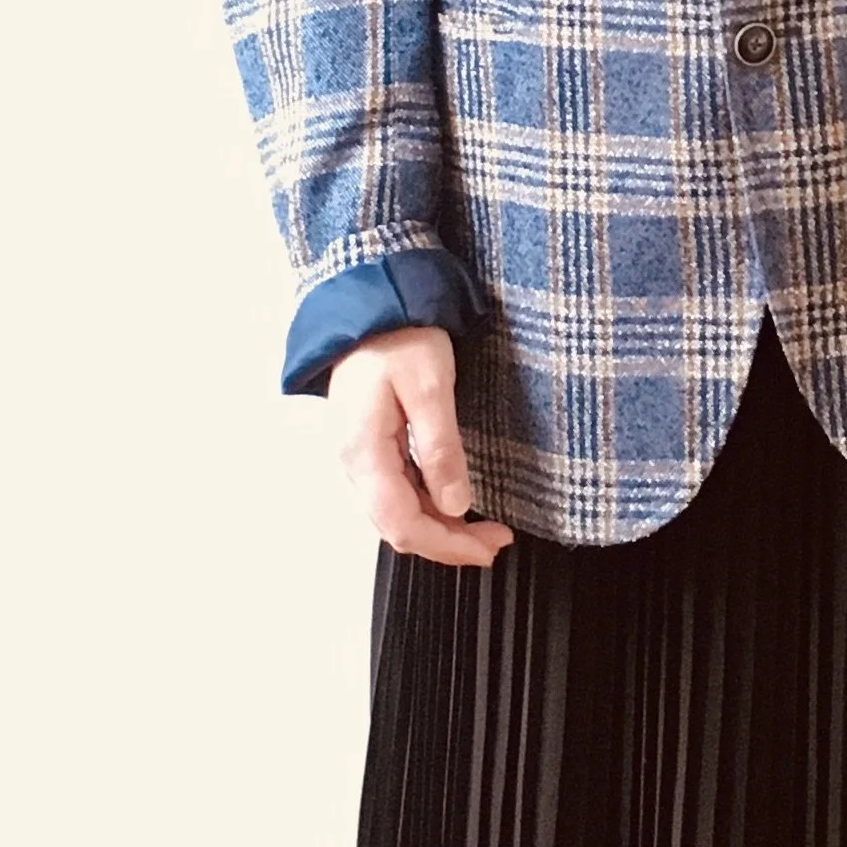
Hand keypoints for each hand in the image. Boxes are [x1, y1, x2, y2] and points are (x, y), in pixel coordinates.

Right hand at [327, 324, 514, 566]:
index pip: (403, 525)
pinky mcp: (366, 443)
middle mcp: (352, 461)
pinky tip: (450, 500)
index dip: (448, 546)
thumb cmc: (397, 334)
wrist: (371, 300)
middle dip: (447, 543)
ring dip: (438, 526)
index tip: (489, 546)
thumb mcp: (431, 387)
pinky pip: (394, 490)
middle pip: (397, 527)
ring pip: (395, 512)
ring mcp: (356, 453)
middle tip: (494, 541)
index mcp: (363, 452)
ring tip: (481, 528)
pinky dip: (425, 505)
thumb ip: (441, 449)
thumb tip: (455, 505)